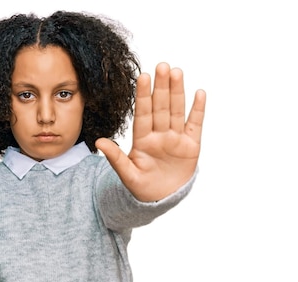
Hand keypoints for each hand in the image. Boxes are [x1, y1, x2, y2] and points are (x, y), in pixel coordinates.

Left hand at [96, 63, 205, 201]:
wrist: (160, 199)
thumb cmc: (141, 186)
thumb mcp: (127, 174)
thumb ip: (116, 158)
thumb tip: (98, 142)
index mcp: (143, 139)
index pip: (143, 113)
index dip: (143, 95)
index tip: (143, 77)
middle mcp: (159, 134)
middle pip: (161, 107)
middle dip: (161, 87)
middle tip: (162, 66)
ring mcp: (175, 138)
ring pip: (177, 111)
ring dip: (177, 92)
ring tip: (177, 72)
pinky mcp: (191, 145)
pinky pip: (195, 124)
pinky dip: (198, 109)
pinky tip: (199, 93)